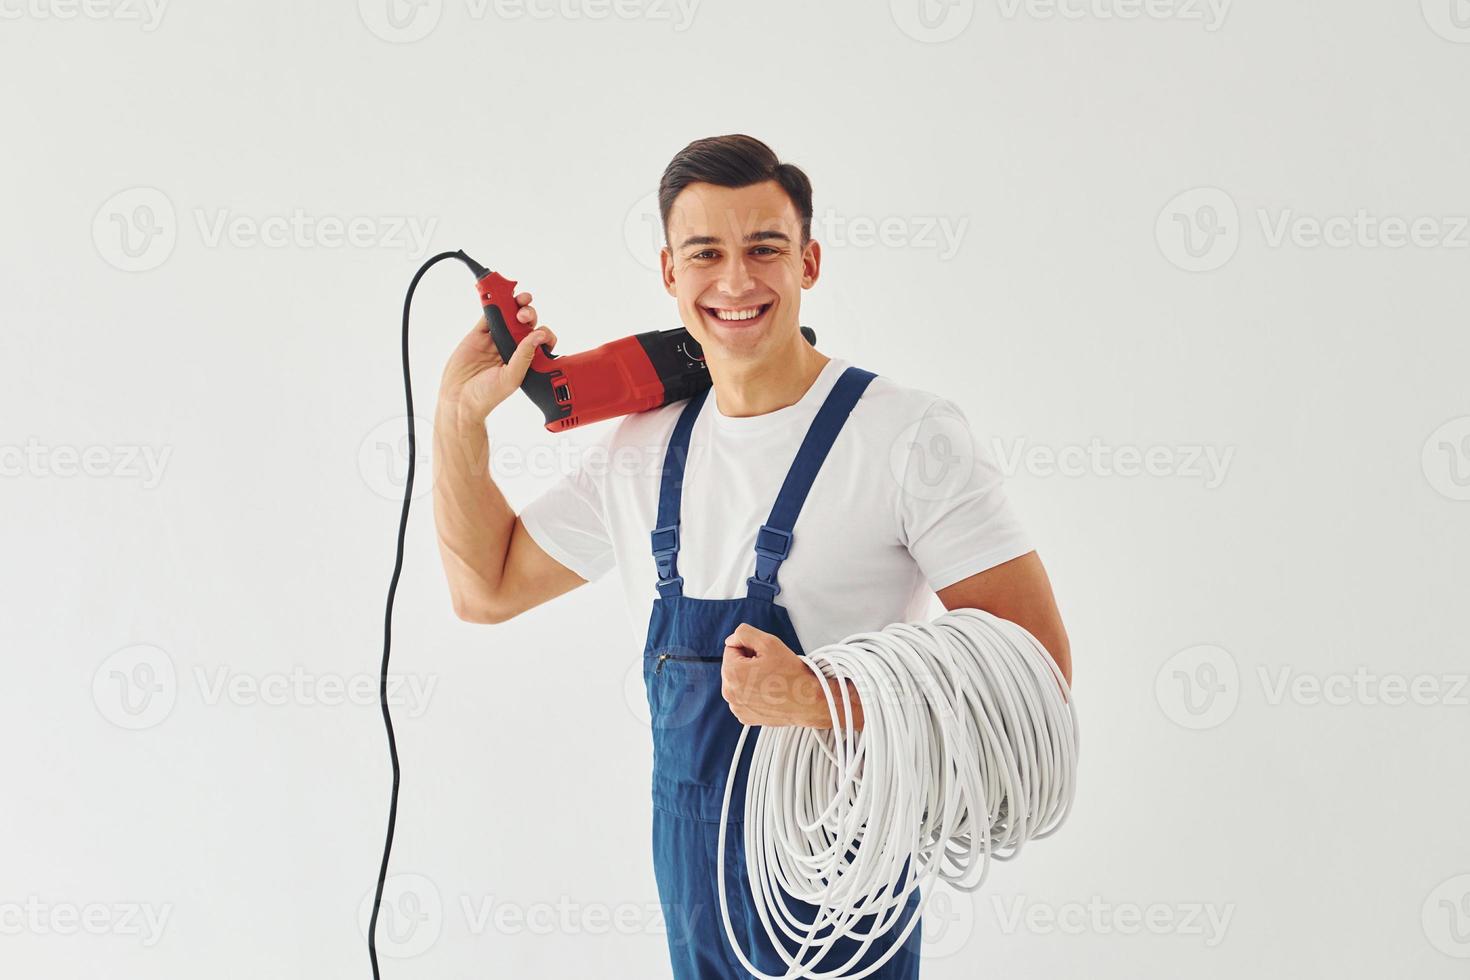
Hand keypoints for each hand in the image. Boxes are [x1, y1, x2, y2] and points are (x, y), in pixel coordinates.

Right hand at [439, 292, 558, 423]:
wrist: (459, 399)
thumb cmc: (487, 396)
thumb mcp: (511, 377)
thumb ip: (525, 355)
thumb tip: (539, 335)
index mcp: (526, 359)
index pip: (540, 340)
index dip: (543, 332)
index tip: (539, 331)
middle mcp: (513, 347)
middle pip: (527, 323)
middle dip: (529, 314)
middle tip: (523, 316)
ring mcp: (496, 339)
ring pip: (509, 315)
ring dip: (515, 304)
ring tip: (518, 300)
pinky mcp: (479, 334)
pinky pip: (487, 315)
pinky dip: (492, 304)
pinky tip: (496, 297)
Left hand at [721, 623, 862, 729]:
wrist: (809, 702)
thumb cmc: (792, 675)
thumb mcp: (768, 642)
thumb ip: (743, 634)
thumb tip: (731, 640)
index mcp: (731, 672)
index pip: (732, 648)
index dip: (750, 648)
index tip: (765, 657)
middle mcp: (729, 692)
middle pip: (733, 665)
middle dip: (748, 663)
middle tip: (770, 668)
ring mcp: (737, 706)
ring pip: (738, 681)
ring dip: (750, 678)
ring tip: (771, 681)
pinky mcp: (744, 716)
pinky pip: (743, 697)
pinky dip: (753, 693)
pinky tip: (769, 693)